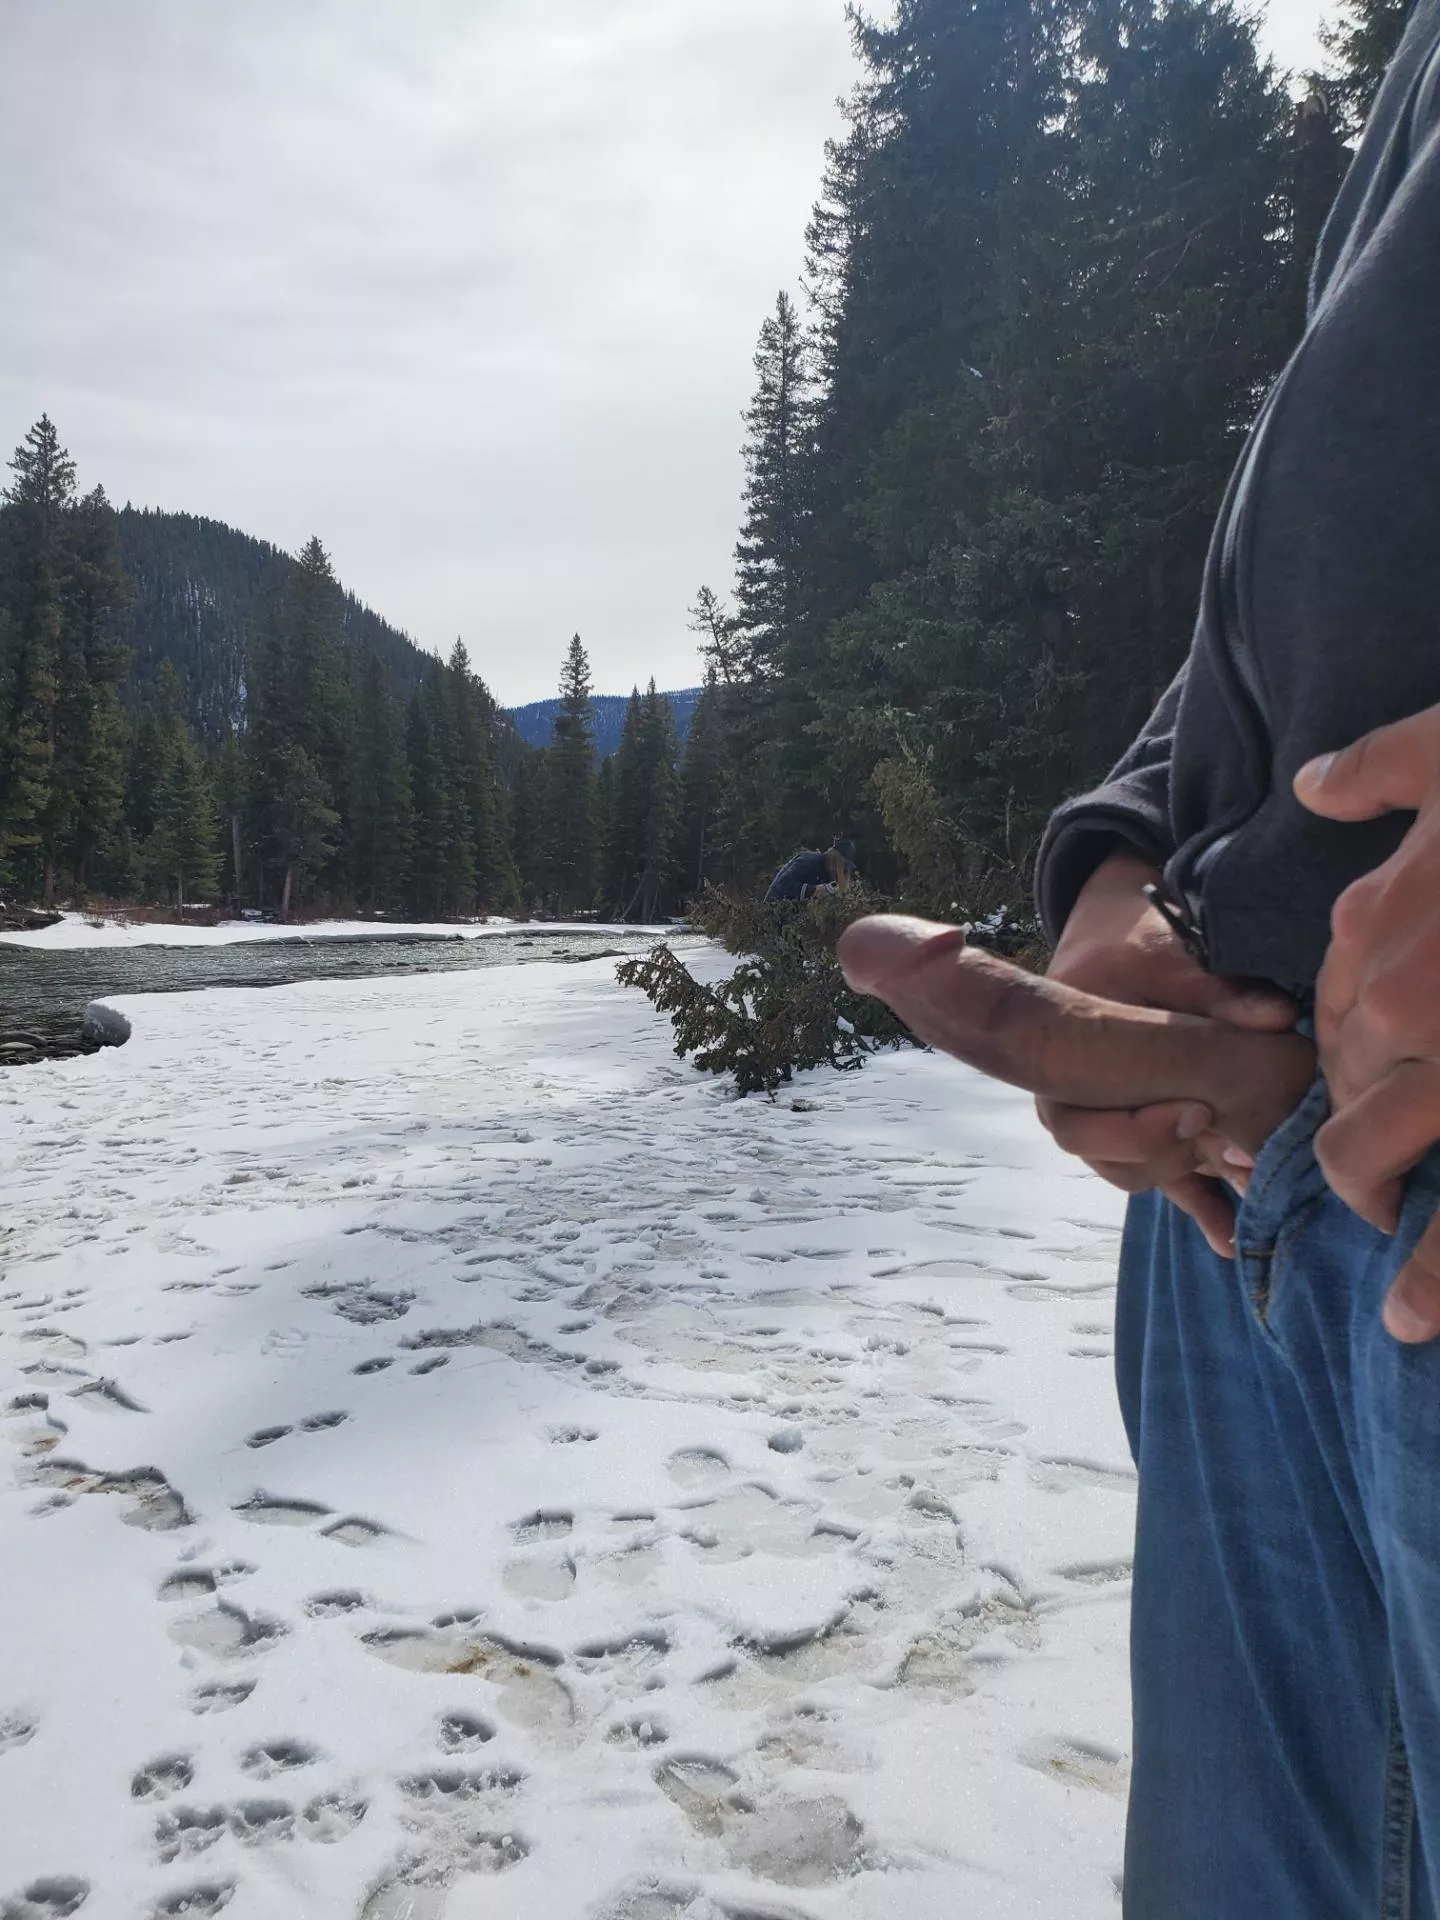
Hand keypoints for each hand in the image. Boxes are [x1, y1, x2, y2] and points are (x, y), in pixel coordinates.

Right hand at [836, 914, 1314, 1255]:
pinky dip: (1201, 1208)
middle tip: (1226, 1145)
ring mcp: (1107, 1119)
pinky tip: (1231, 1240)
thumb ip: (1215, 990)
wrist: (1113, 937)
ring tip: (1248, 1185)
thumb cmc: (1130, 940)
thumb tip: (1275, 1019)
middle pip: (1105, 1153)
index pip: (1078, 1116)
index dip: (1136, 1127)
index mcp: (1057, 1056)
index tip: (1199, 1112)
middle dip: (1166, 1152)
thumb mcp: (1168, 953)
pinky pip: (1166, 1180)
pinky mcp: (1146, 1132)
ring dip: (1191, 1179)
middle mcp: (1069, 1097)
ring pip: (1137, 1171)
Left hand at [1296, 703, 1439, 1339]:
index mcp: (1378, 920)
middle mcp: (1396, 996)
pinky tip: (1410, 1318)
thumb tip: (1311, 780)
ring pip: (1366, 1155)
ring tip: (1387, 1225)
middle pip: (1340, 1088)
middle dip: (1356, 1130)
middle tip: (1381, 1159)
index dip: (1346, 1056)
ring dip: (1372, 1194)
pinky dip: (1433, 1280)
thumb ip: (1379, 768)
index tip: (1367, 1077)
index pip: (1327, 1012)